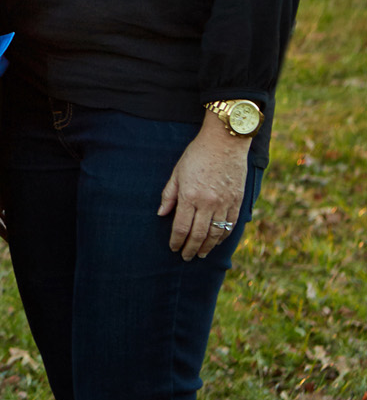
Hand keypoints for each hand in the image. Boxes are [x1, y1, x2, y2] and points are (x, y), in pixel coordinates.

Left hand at [158, 122, 249, 259]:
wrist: (225, 143)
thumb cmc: (197, 155)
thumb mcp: (177, 172)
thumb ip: (169, 195)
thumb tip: (161, 214)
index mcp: (190, 196)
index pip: (181, 227)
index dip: (177, 241)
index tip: (173, 248)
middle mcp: (208, 204)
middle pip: (198, 234)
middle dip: (191, 248)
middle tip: (186, 257)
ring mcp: (224, 204)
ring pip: (216, 234)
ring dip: (207, 246)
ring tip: (201, 254)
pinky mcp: (237, 202)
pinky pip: (230, 225)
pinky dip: (223, 237)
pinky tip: (217, 241)